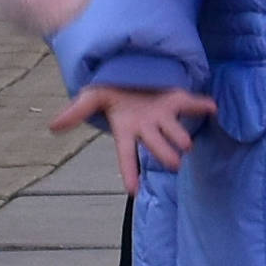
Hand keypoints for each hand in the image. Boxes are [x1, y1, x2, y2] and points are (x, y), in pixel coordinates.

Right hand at [55, 82, 215, 171]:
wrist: (127, 73)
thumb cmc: (109, 92)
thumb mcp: (91, 98)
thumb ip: (76, 113)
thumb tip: (52, 126)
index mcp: (127, 131)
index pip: (126, 156)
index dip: (129, 172)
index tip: (132, 192)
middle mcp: (147, 128)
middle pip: (156, 145)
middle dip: (164, 155)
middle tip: (173, 164)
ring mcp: (163, 115)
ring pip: (174, 129)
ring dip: (181, 136)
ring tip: (187, 144)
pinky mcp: (176, 100)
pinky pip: (192, 104)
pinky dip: (203, 106)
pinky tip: (213, 108)